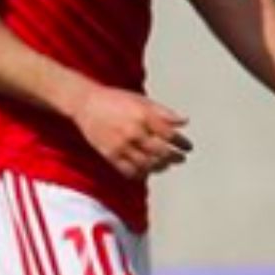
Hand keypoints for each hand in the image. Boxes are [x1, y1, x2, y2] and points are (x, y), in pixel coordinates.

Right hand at [72, 87, 191, 179]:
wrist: (86, 103)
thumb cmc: (117, 100)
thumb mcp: (143, 101)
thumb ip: (164, 113)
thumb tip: (184, 122)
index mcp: (144, 116)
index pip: (170, 135)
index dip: (182, 143)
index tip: (188, 147)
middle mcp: (134, 132)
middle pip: (161, 152)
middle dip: (174, 157)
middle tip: (181, 159)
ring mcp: (121, 145)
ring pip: (146, 164)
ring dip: (160, 167)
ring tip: (165, 165)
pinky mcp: (109, 154)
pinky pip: (128, 170)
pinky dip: (140, 174)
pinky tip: (146, 172)